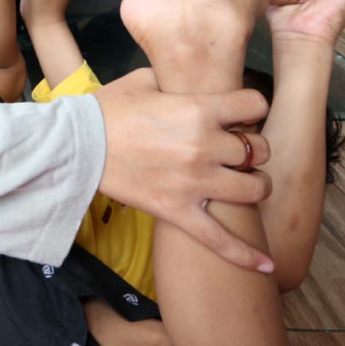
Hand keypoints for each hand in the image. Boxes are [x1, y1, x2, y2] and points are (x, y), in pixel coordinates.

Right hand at [94, 78, 275, 272]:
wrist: (77, 145)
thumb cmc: (107, 109)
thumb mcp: (143, 80)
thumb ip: (173, 79)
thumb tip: (183, 81)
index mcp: (198, 109)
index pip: (254, 105)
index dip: (252, 107)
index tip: (241, 113)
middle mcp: (204, 146)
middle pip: (259, 149)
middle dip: (254, 148)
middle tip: (238, 149)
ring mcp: (194, 182)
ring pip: (254, 189)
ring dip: (255, 185)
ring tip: (245, 183)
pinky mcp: (178, 211)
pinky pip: (219, 239)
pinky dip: (244, 254)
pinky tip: (266, 266)